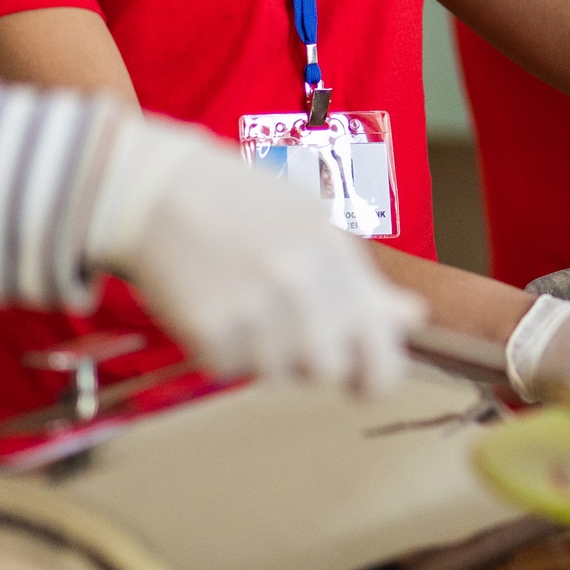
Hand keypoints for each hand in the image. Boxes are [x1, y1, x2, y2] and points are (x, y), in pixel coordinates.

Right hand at [86, 117, 423, 393]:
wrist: (155, 190)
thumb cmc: (237, 204)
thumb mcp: (309, 224)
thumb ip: (362, 278)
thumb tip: (414, 317)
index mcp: (333, 249)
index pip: (379, 343)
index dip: (378, 373)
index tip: (363, 379)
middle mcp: (300, 280)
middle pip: (329, 369)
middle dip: (310, 360)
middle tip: (284, 329)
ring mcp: (254, 305)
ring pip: (277, 375)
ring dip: (262, 354)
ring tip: (242, 305)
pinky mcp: (209, 328)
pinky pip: (229, 369)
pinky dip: (221, 350)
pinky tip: (212, 304)